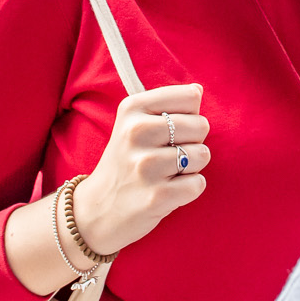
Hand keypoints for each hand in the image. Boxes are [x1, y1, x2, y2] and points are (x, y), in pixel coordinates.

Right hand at [72, 84, 209, 255]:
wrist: (96, 210)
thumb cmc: (125, 163)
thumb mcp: (133, 124)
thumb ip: (167, 105)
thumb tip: (198, 90)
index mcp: (132, 108)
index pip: (190, 97)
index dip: (189, 115)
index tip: (169, 130)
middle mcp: (136, 132)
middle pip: (201, 125)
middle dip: (193, 142)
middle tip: (168, 156)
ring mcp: (146, 165)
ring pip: (202, 155)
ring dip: (192, 168)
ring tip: (166, 174)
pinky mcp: (157, 196)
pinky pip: (198, 184)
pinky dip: (189, 189)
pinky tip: (167, 191)